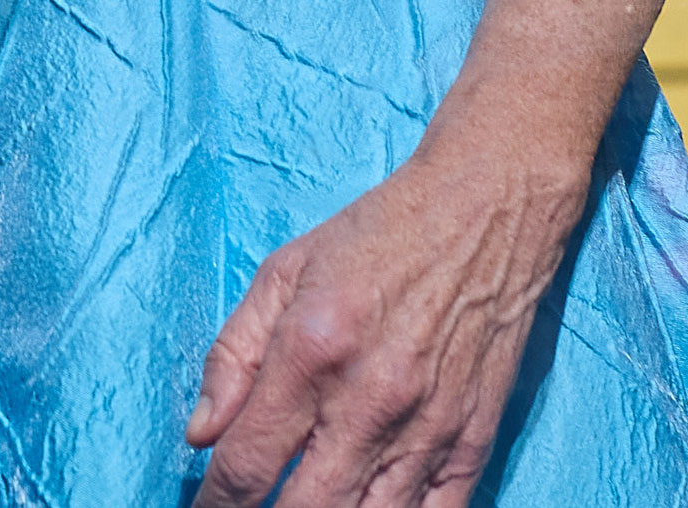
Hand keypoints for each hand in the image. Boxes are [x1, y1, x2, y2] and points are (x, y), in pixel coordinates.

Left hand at [186, 139, 587, 506]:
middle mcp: (369, 402)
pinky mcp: (474, 439)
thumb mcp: (283, 272)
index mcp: (311, 353)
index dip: (216, 503)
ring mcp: (427, 428)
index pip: (246, 466)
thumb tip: (201, 434)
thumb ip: (232, 355)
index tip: (209, 507)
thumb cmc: (376, 237)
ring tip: (307, 504)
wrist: (486, 209)